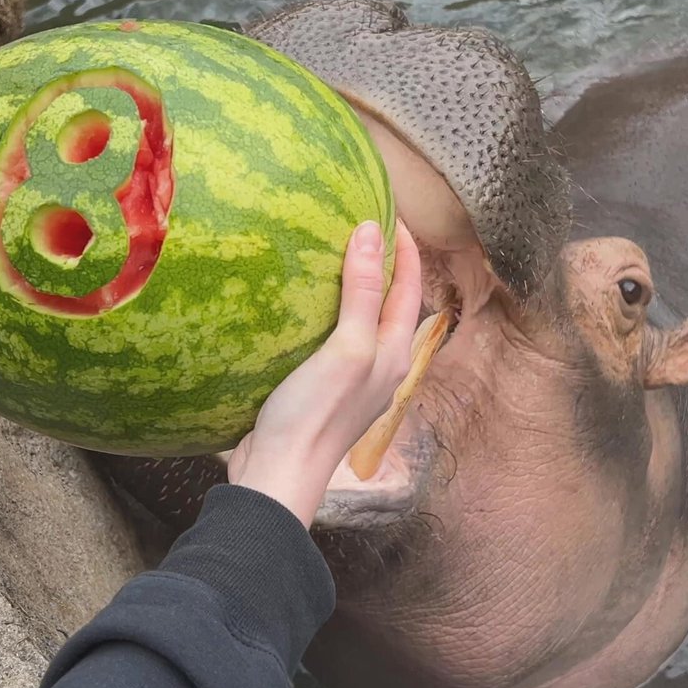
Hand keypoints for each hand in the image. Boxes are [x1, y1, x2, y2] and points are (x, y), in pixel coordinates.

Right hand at [226, 219, 421, 525]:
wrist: (278, 474)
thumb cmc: (316, 414)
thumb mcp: (346, 348)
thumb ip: (361, 292)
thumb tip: (371, 232)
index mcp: (394, 356)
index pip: (409, 290)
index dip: (404, 250)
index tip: (388, 213)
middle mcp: (379, 367)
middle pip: (389, 304)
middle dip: (381, 265)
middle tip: (361, 226)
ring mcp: (350, 380)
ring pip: (360, 321)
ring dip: (353, 287)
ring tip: (331, 254)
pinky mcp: (319, 389)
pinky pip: (330, 338)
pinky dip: (324, 311)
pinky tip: (299, 304)